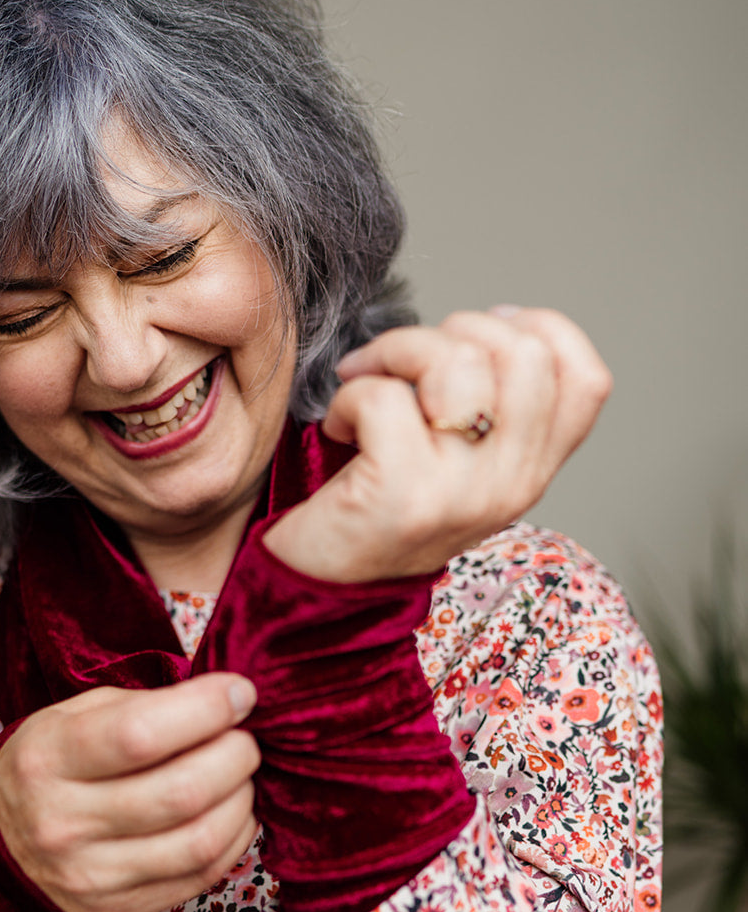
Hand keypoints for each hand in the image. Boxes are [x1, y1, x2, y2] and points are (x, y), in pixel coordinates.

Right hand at [0, 674, 260, 911]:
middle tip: (245, 738)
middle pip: (180, 792)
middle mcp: (64, 822)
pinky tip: (233, 813)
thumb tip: (224, 702)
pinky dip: (234, 839)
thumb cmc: (50, 766)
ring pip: (199, 841)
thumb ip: (142, 705)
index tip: (240, 694)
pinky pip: (202, 876)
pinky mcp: (120, 909)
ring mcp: (92, 874)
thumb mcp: (70, 717)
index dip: (205, 709)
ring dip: (241, 800)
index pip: (138, 734)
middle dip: (235, 756)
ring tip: (242, 776)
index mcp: (48, 758)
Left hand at [264, 308, 611, 581]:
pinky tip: (339, 428)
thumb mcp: (461, 461)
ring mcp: (462, 494)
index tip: (473, 334)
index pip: (588, 380)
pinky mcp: (402, 497)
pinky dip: (349, 396)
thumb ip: (494, 405)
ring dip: (395, 352)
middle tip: (402, 362)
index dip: (539, 329)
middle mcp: (512, 486)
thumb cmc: (380, 505)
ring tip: (367, 382)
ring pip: (456, 364)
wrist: (324, 588)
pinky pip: (384, 398)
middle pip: (524, 354)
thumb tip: (491, 323)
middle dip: (449, 331)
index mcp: (534, 472)